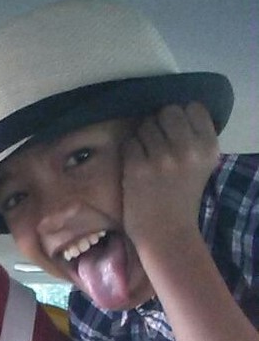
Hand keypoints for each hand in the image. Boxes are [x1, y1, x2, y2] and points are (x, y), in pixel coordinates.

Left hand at [121, 102, 218, 248]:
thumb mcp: (202, 165)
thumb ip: (194, 138)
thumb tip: (172, 111)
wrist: (166, 233)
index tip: (176, 132)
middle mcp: (188, 149)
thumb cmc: (182, 198)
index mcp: (208, 147)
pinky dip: (130, 152)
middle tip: (158, 144)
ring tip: (147, 158)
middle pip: (167, 112)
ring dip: (143, 138)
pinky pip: (130, 142)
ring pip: (145, 125)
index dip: (181, 116)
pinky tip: (136, 167)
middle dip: (159, 124)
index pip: (193, 107)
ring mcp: (162, 158)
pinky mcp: (138, 167)